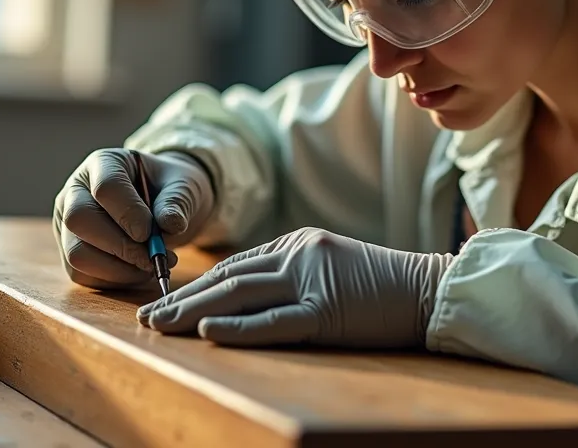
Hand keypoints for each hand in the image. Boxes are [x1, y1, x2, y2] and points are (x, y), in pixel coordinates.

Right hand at [54, 148, 214, 287]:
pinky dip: (114, 280)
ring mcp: (67, 223)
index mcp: (103, 164)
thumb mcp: (183, 185)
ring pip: (77, 253)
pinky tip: (139, 272)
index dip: (127, 213)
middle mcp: (76, 191)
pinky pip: (82, 275)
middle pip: (78, 220)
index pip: (105, 187)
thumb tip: (169, 224)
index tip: (149, 232)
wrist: (162, 206)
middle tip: (152, 258)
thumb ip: (177, 201)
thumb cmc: (169, 189)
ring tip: (151, 266)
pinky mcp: (70, 252)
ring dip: (118, 269)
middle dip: (119, 246)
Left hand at [136, 227, 451, 347]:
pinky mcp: (328, 311)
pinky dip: (238, 328)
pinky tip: (206, 333)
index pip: (236, 265)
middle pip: (228, 278)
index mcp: (299, 243)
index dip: (196, 286)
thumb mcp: (334, 269)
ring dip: (193, 313)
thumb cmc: (386, 288)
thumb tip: (246, 298)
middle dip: (182, 300)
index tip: (164, 301)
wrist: (432, 290)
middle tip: (145, 317)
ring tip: (158, 327)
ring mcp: (313, 280)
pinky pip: (274, 322)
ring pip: (239, 295)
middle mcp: (300, 254)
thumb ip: (295, 275)